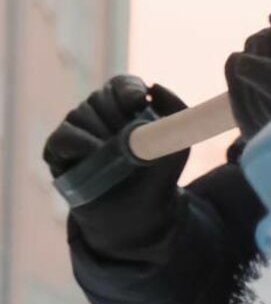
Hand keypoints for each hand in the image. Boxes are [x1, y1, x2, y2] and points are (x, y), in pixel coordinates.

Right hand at [43, 76, 188, 255]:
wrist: (140, 217)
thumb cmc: (157, 178)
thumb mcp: (178, 146)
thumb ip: (177, 111)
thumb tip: (155, 86)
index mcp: (125, 108)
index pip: (122, 85)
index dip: (128, 90)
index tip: (139, 103)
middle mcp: (98, 114)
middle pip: (101, 97)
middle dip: (119, 118)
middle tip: (132, 142)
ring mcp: (77, 130)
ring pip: (82, 114)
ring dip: (103, 136)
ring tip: (118, 159)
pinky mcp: (58, 151)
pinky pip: (64, 136)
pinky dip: (81, 144)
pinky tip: (96, 156)